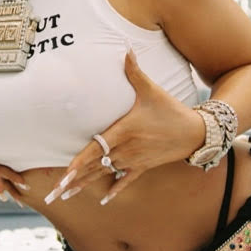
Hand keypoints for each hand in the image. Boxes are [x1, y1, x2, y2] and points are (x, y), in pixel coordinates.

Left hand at [45, 49, 202, 205]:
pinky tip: (103, 201)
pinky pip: (126, 181)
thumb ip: (134, 72)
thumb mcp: (151, 90)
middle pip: (95, 166)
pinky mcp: (143, 167)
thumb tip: (125, 50)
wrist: (196, 132)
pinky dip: (114, 190)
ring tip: (65, 195)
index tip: (65, 174)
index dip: (79, 162)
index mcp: (124, 131)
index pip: (96, 148)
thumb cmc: (171, 110)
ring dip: (85, 185)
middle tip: (53, 194)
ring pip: (105, 174)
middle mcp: (126, 149)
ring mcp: (134, 160)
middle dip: (74, 180)